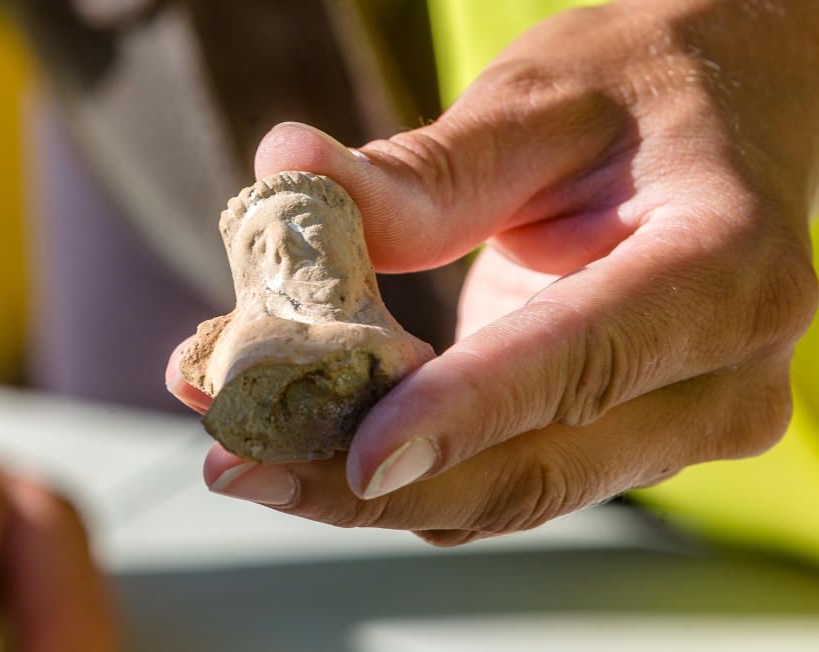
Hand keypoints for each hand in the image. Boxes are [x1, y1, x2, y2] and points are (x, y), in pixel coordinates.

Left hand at [167, 0, 818, 544]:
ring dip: (371, 491)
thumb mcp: (542, 103)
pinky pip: (506, 478)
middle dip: (377, 484)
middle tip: (239, 464)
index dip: (467, 414)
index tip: (356, 455)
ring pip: (512, 492)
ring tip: (247, 455)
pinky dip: (408, 474)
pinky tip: (313, 445)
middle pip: (538, 467)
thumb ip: (427, 167)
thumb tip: (288, 172)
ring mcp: (682, 425)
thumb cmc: (645, 92)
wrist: (725, 121)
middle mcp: (724, 375)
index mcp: (727, 268)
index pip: (587, 358)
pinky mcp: (626, 442)